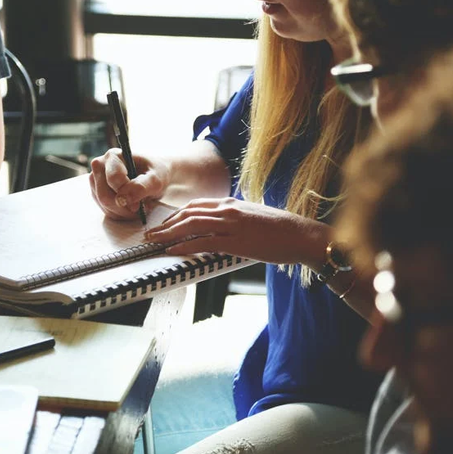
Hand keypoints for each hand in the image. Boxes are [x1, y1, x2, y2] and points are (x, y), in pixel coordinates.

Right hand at [89, 148, 169, 220]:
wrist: (154, 176)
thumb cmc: (155, 173)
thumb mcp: (156, 179)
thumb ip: (141, 187)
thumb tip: (123, 199)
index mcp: (113, 156)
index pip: (113, 179)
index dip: (126, 194)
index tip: (139, 204)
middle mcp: (100, 166)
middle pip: (104, 195)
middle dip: (124, 207)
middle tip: (141, 208)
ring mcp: (96, 181)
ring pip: (104, 205)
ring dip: (124, 212)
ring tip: (139, 206)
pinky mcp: (97, 193)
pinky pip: (106, 210)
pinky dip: (121, 214)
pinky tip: (131, 208)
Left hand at [145, 197, 326, 264]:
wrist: (301, 235)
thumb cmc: (280, 230)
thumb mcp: (252, 217)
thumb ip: (234, 220)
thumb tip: (219, 229)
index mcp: (231, 203)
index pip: (195, 205)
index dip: (176, 215)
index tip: (164, 224)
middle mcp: (228, 209)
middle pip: (188, 213)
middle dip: (166, 224)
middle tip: (151, 234)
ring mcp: (231, 224)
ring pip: (191, 225)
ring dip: (168, 234)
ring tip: (154, 242)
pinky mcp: (236, 240)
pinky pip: (203, 242)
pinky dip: (184, 246)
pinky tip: (172, 250)